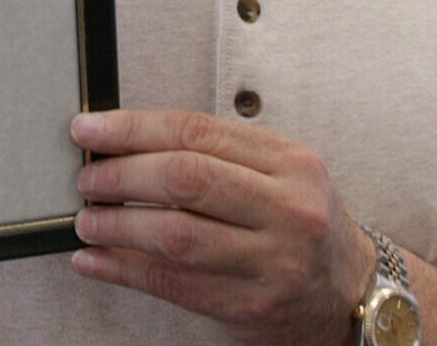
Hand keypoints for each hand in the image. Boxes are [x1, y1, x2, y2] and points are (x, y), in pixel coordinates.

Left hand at [68, 109, 371, 345]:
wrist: (350, 291)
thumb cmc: (299, 221)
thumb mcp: (278, 172)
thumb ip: (212, 151)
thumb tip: (121, 141)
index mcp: (290, 162)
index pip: (195, 132)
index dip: (132, 128)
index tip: (89, 129)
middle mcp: (287, 209)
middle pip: (185, 179)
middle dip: (121, 175)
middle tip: (87, 178)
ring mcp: (272, 263)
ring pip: (175, 236)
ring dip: (116, 225)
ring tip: (86, 220)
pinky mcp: (251, 307)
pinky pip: (172, 285)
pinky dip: (123, 270)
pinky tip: (95, 260)